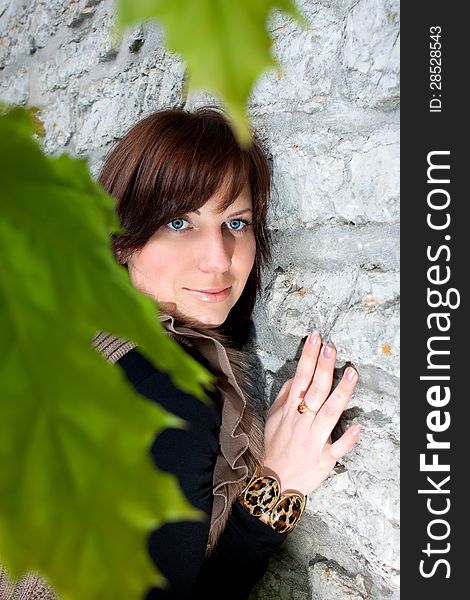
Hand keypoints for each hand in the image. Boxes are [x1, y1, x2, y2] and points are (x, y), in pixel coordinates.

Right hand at [262, 332, 361, 495]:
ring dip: (341, 393)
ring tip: (351, 373)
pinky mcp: (324, 459)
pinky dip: (348, 438)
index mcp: (289, 410)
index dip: (309, 357)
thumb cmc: (274, 446)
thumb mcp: (272, 417)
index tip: (316, 339)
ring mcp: (314, 440)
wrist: (273, 481)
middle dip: (324, 368)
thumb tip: (296, 378)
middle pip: (316, 391)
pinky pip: (337, 448)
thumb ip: (284, 396)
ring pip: (329, 413)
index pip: (301, 378)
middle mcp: (302, 422)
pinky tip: (359, 426)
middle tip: (332, 348)